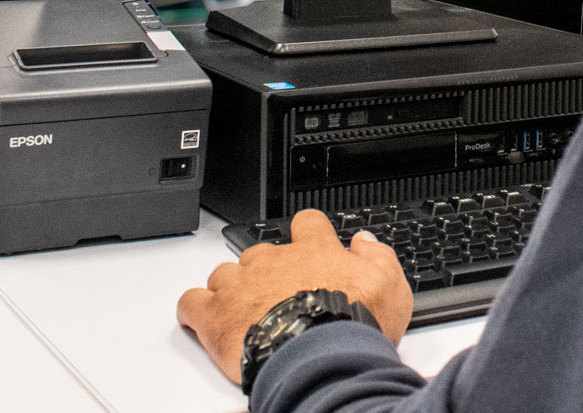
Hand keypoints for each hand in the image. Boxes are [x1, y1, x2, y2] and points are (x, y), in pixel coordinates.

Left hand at [177, 210, 412, 385]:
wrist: (317, 358)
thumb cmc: (352, 327)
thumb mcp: (390, 288)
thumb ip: (378, 258)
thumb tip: (365, 242)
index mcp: (315, 252)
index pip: (307, 224)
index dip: (306, 232)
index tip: (307, 241)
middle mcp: (274, 261)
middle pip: (260, 251)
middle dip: (263, 269)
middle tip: (275, 294)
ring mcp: (241, 285)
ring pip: (224, 273)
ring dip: (230, 288)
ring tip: (240, 310)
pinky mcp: (216, 315)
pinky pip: (192, 302)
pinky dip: (195, 309)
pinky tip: (202, 318)